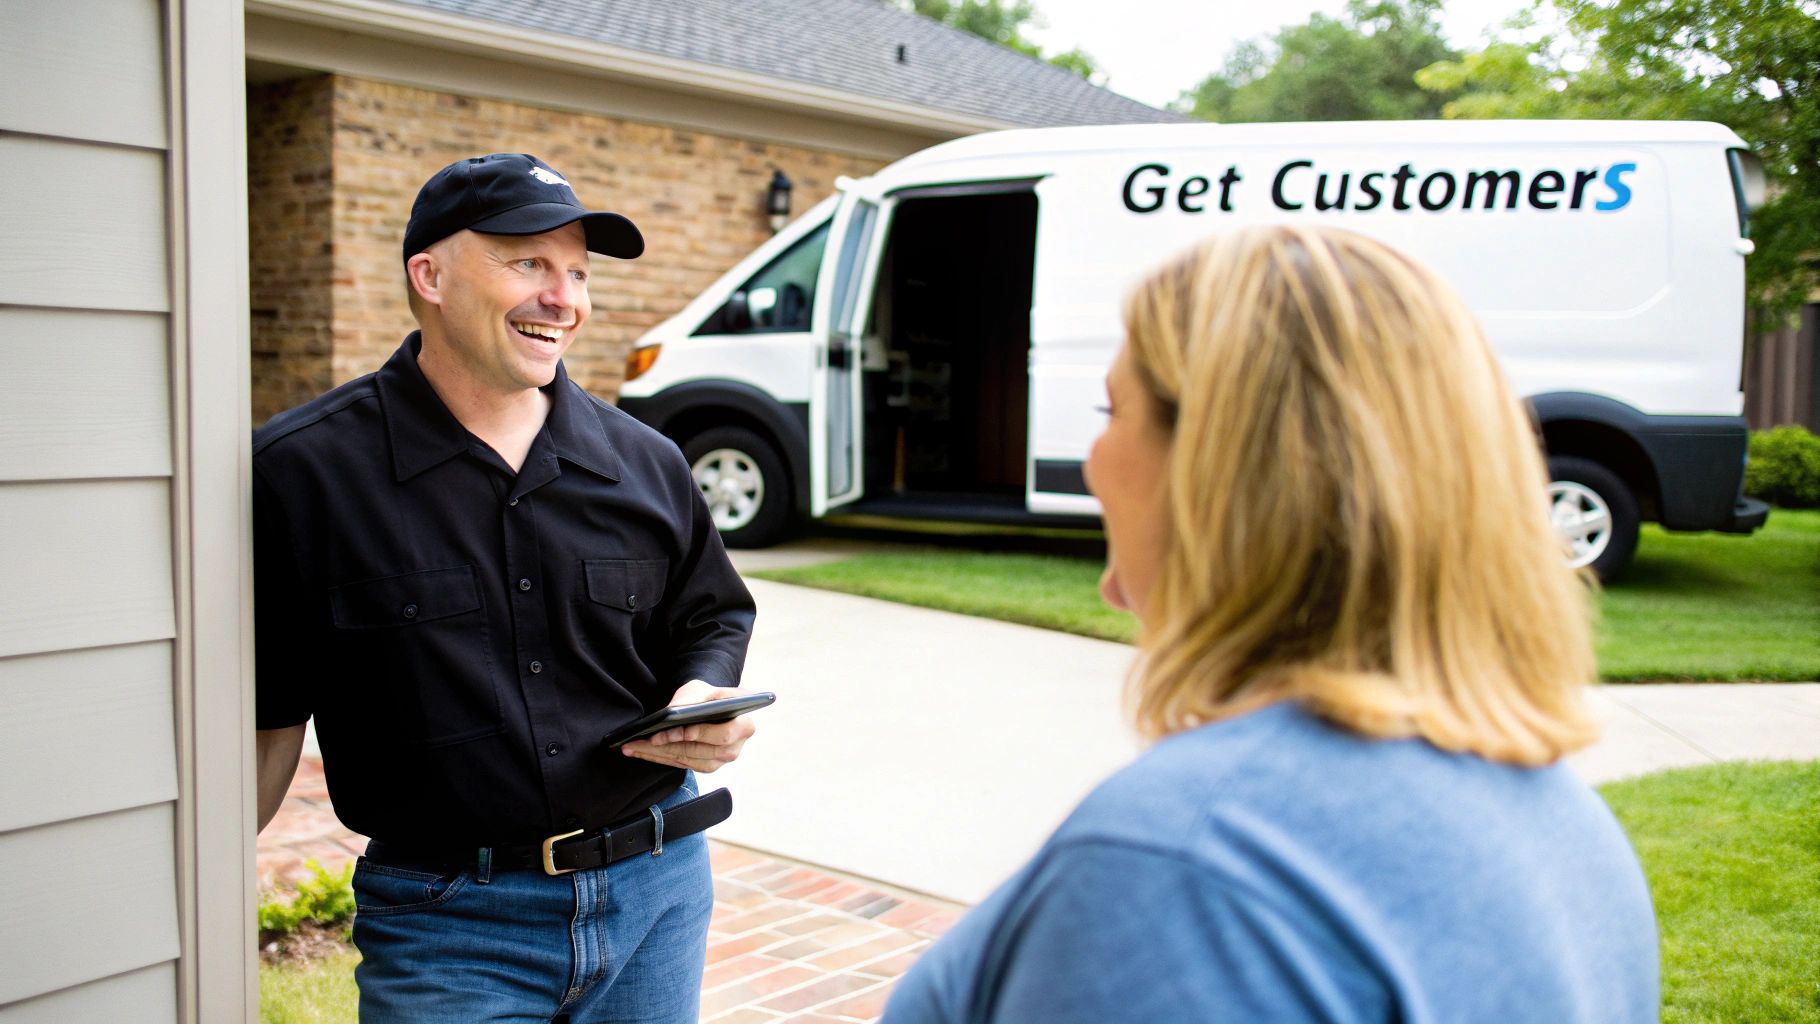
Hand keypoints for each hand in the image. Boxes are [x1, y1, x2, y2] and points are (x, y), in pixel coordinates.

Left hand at [620, 680, 757, 773]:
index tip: (678, 731)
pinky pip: (681, 765)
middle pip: (702, 752)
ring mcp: (721, 760)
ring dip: (658, 755)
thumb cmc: (707, 695)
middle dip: (670, 746)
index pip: (722, 735)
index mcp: (744, 725)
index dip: (700, 734)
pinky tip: (640, 751)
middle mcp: (735, 747)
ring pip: (688, 761)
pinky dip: (659, 758)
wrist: (708, 704)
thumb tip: (672, 715)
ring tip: (634, 746)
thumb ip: (692, 700)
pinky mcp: (706, 766)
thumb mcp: (702, 690)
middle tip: (645, 740)